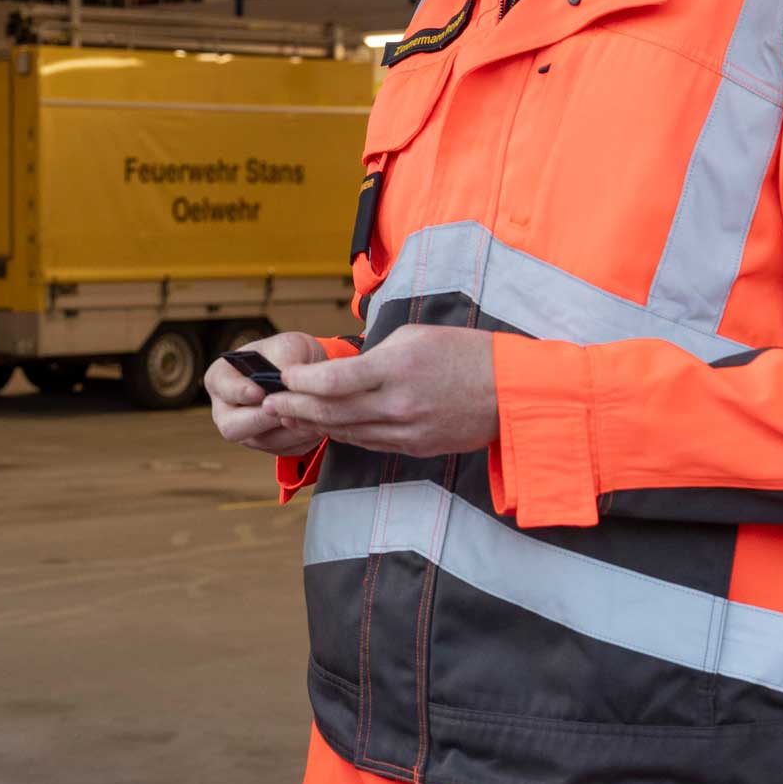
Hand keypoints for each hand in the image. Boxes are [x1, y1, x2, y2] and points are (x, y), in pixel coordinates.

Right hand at [205, 331, 331, 456]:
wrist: (308, 372)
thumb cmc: (289, 354)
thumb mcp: (288, 345)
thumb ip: (284, 358)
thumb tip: (282, 378)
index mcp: (221, 378)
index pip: (222, 388)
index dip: (239, 392)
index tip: (259, 391)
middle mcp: (226, 409)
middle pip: (232, 427)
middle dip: (263, 420)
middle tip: (286, 410)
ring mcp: (246, 430)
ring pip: (262, 441)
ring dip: (289, 430)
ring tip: (311, 414)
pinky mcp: (268, 445)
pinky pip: (284, 449)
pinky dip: (302, 438)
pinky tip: (316, 423)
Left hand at [262, 324, 499, 456]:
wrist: (513, 392)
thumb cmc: (466, 353)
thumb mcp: (416, 337)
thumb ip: (373, 356)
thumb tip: (342, 369)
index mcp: (396, 369)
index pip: (333, 381)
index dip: (300, 381)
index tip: (283, 376)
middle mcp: (398, 404)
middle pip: (331, 411)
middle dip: (294, 406)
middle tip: (269, 401)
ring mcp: (406, 430)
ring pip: (346, 431)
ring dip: (311, 424)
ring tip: (286, 415)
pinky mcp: (415, 446)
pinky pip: (368, 442)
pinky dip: (342, 434)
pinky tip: (323, 426)